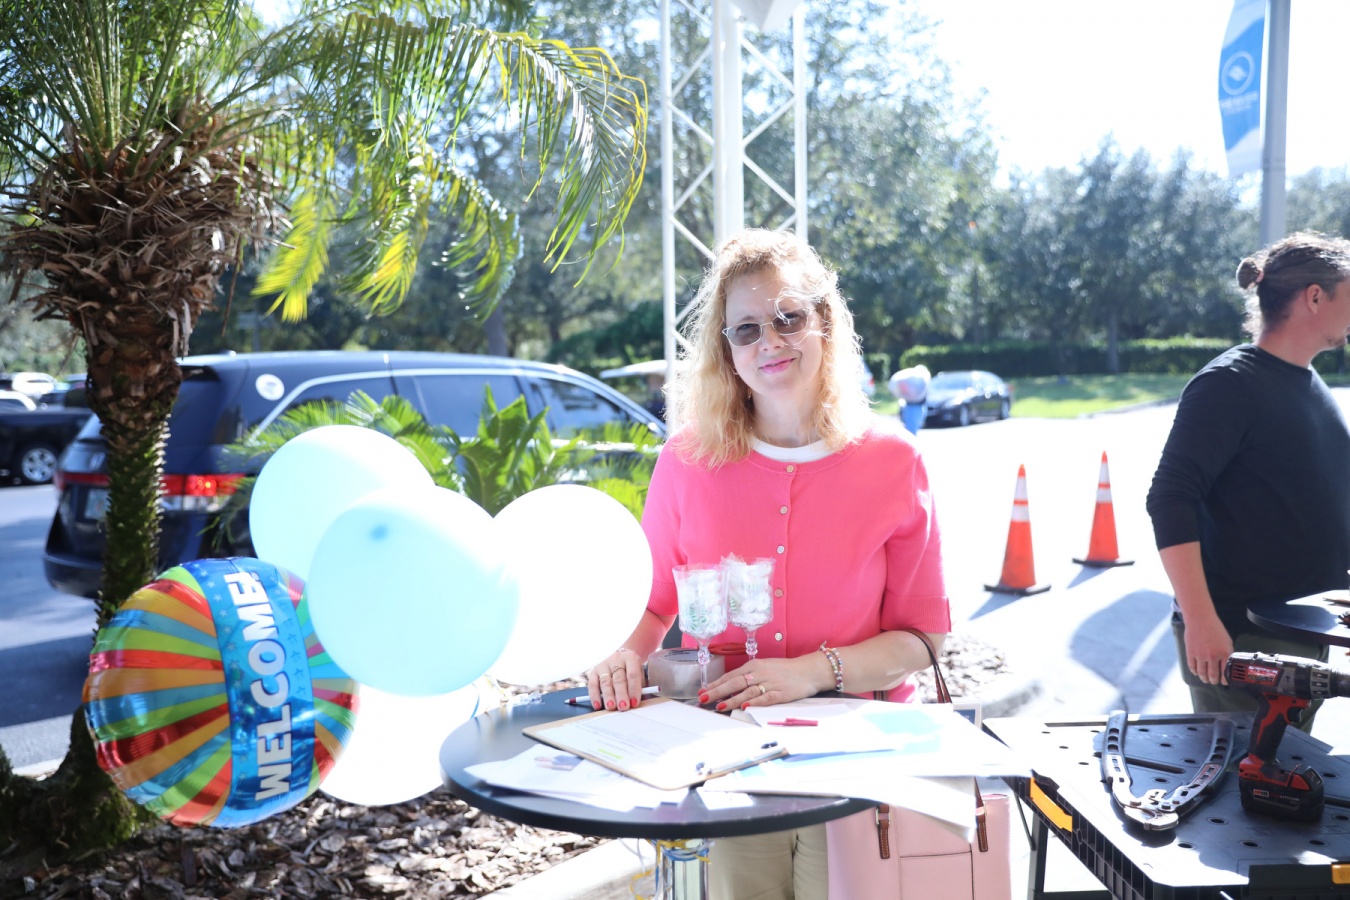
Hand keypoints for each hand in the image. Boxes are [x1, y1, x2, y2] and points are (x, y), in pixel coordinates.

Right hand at [585, 648, 643, 710]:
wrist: (621, 655)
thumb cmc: (631, 669)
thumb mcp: (640, 673)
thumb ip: (639, 686)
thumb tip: (635, 702)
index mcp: (631, 659)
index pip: (633, 674)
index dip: (634, 689)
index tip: (634, 702)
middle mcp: (617, 660)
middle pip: (618, 679)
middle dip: (621, 695)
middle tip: (623, 707)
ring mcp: (604, 665)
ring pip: (605, 682)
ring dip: (608, 696)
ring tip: (611, 707)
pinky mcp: (594, 671)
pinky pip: (592, 684)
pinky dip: (594, 696)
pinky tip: (598, 705)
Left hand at [699, 656, 827, 710]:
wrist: (809, 670)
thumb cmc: (785, 670)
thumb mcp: (764, 667)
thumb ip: (748, 676)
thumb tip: (729, 687)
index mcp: (754, 665)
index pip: (730, 675)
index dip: (715, 684)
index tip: (702, 691)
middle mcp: (760, 673)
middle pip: (735, 682)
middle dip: (717, 691)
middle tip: (703, 699)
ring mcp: (770, 683)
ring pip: (747, 692)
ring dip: (732, 699)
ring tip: (719, 706)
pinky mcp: (781, 693)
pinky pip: (765, 698)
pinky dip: (754, 702)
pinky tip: (744, 707)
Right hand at [1184, 613, 1233, 685]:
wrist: (1200, 619)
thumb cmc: (1214, 628)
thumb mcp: (1227, 640)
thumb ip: (1227, 653)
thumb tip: (1227, 665)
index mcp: (1224, 652)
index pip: (1225, 672)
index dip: (1224, 680)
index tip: (1223, 682)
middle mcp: (1213, 656)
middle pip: (1213, 675)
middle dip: (1213, 681)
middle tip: (1213, 681)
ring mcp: (1200, 655)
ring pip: (1202, 673)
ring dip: (1204, 678)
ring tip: (1205, 679)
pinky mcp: (1190, 653)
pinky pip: (1192, 667)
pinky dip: (1194, 671)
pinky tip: (1196, 672)